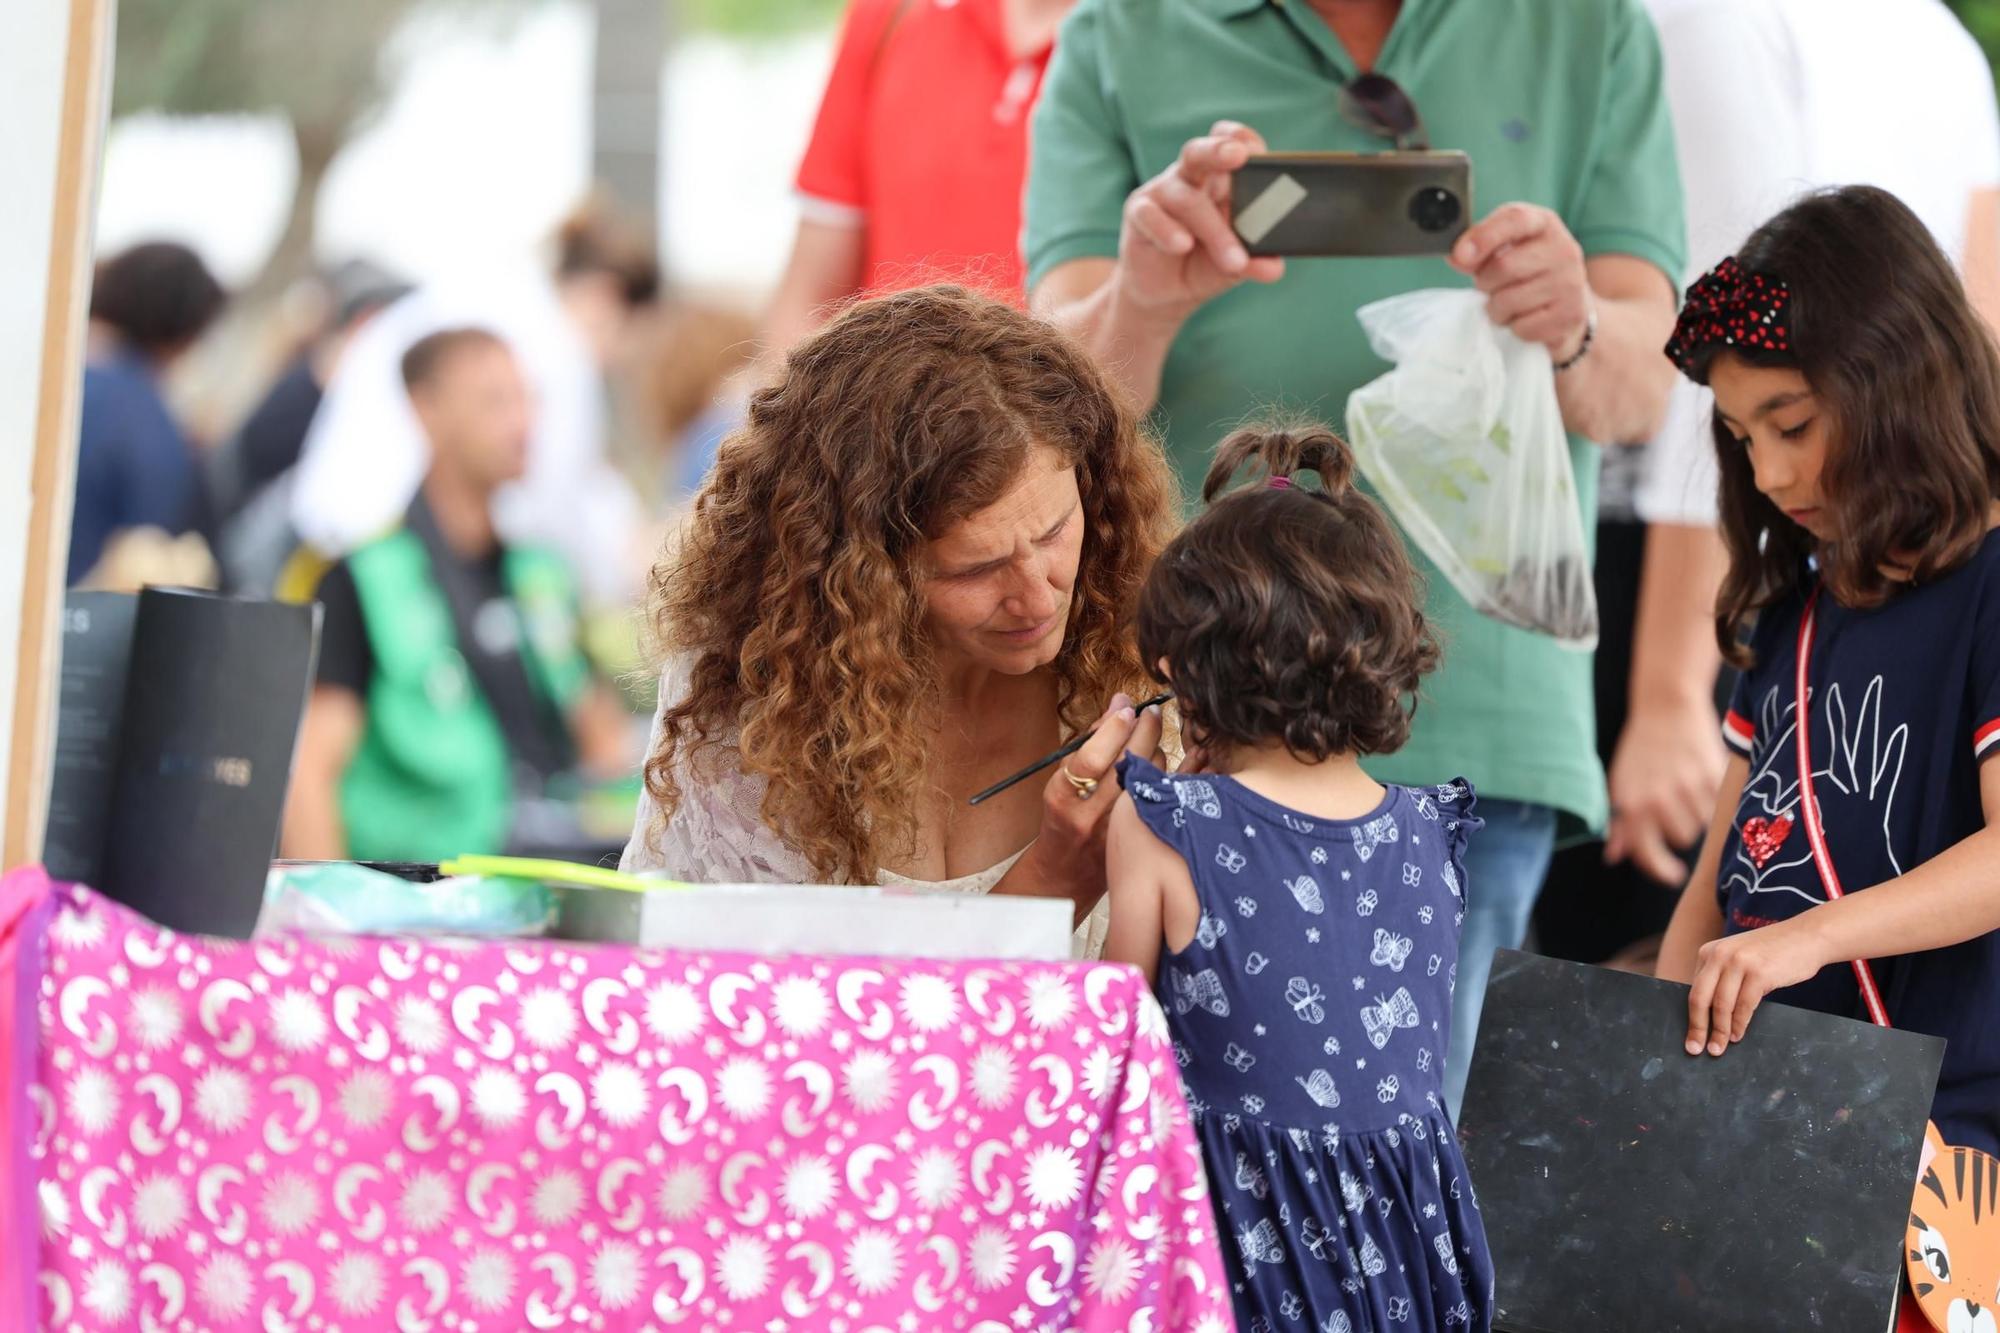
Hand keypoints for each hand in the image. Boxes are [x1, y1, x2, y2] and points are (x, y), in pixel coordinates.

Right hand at [1028, 695, 1164, 907]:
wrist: (1068, 870)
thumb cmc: (1064, 815)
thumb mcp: (1062, 777)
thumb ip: (1090, 741)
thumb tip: (1120, 704)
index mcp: (1064, 796)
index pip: (1092, 758)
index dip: (1113, 729)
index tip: (1127, 708)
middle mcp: (1092, 813)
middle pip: (1129, 763)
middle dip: (1146, 729)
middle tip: (1151, 712)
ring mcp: (1120, 827)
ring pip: (1153, 776)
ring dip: (1157, 751)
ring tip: (1150, 744)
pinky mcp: (1143, 835)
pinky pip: (1171, 796)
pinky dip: (1183, 773)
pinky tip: (1194, 756)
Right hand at [1115, 121, 1286, 321]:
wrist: (1165, 293)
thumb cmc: (1205, 264)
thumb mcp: (1235, 265)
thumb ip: (1254, 261)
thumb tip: (1274, 267)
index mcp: (1221, 179)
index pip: (1230, 143)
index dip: (1242, 140)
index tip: (1256, 152)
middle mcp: (1191, 178)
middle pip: (1200, 153)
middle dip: (1219, 151)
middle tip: (1240, 156)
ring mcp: (1162, 192)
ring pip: (1186, 199)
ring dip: (1214, 231)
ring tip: (1234, 262)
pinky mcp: (1138, 212)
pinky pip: (1150, 215)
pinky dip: (1168, 230)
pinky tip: (1183, 246)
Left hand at [1451, 203, 1591, 358]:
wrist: (1567, 304)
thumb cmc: (1527, 272)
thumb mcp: (1504, 249)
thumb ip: (1478, 249)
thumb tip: (1457, 257)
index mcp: (1543, 223)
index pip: (1515, 219)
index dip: (1484, 236)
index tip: (1460, 255)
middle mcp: (1563, 248)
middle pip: (1504, 266)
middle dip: (1485, 282)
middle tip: (1491, 286)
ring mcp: (1570, 282)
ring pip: (1509, 301)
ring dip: (1497, 309)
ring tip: (1508, 303)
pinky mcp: (1570, 314)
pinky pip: (1522, 327)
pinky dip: (1514, 327)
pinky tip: (1525, 317)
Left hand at [1604, 696, 1727, 884]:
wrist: (1666, 705)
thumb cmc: (1640, 748)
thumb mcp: (1620, 784)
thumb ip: (1619, 822)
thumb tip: (1614, 856)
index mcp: (1632, 804)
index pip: (1647, 852)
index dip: (1660, 869)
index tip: (1672, 875)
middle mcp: (1659, 800)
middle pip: (1681, 839)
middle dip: (1678, 827)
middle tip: (1673, 803)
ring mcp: (1688, 789)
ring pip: (1702, 823)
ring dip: (1696, 812)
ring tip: (1685, 786)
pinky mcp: (1712, 777)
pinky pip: (1718, 804)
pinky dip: (1711, 797)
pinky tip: (1699, 777)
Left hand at [1684, 917, 1827, 1055]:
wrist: (1808, 936)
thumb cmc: (1773, 953)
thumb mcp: (1739, 957)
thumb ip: (1723, 976)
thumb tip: (1707, 1013)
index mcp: (1709, 952)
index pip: (1694, 990)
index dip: (1692, 1017)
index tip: (1691, 1037)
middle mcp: (1719, 955)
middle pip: (1700, 998)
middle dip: (1698, 1027)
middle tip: (1696, 1049)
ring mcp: (1739, 962)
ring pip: (1721, 1005)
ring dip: (1720, 1031)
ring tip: (1719, 1047)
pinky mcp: (1759, 972)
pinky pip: (1744, 1006)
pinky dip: (1739, 1025)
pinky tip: (1738, 1035)